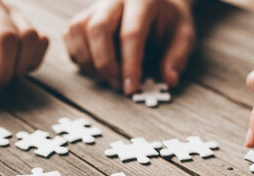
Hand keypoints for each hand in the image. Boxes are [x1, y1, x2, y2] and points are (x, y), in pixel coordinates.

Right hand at [65, 0, 194, 93]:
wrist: (156, 2)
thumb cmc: (168, 21)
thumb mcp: (184, 35)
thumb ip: (177, 57)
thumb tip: (169, 80)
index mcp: (142, 0)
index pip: (131, 33)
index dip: (130, 64)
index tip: (131, 88)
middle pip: (98, 28)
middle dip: (105, 63)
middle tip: (117, 85)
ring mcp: (96, 6)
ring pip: (78, 30)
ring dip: (88, 60)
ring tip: (106, 77)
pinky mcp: (83, 16)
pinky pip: (70, 35)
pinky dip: (78, 56)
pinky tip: (95, 66)